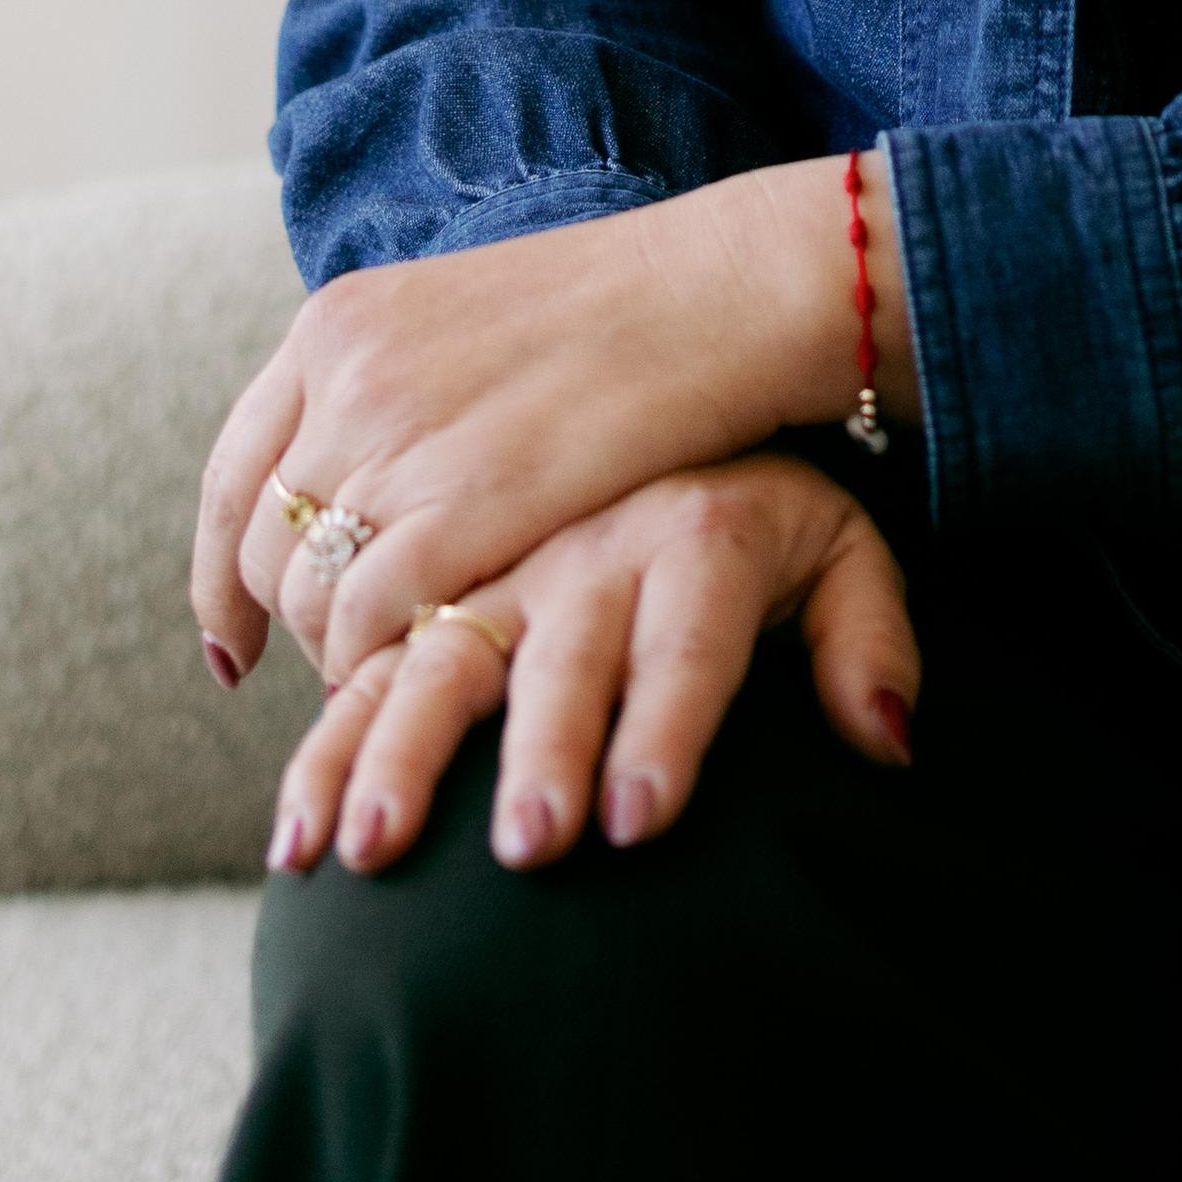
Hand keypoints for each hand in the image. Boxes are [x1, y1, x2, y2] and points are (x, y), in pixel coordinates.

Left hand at [189, 157, 911, 692]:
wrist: (711, 291)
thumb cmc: (614, 312)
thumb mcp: (461, 319)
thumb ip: (390, 387)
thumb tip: (347, 480)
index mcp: (337, 322)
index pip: (231, 474)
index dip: (220, 577)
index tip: (233, 646)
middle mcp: (344, 378)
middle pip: (265, 543)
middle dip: (290, 622)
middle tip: (350, 663)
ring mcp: (396, 439)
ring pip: (309, 594)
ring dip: (341, 652)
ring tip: (402, 675)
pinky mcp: (460, 506)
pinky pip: (368, 618)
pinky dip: (380, 663)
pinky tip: (427, 674)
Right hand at [264, 459, 918, 883]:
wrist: (679, 331)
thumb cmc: (756, 494)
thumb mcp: (837, 543)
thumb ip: (866, 634)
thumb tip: (888, 742)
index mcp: (698, 532)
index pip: (688, 639)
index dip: (663, 725)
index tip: (637, 823)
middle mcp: (585, 538)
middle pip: (550, 652)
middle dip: (536, 747)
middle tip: (518, 848)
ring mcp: (489, 535)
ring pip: (425, 643)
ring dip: (385, 745)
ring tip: (359, 850)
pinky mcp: (418, 545)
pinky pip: (347, 635)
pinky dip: (312, 729)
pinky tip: (293, 827)